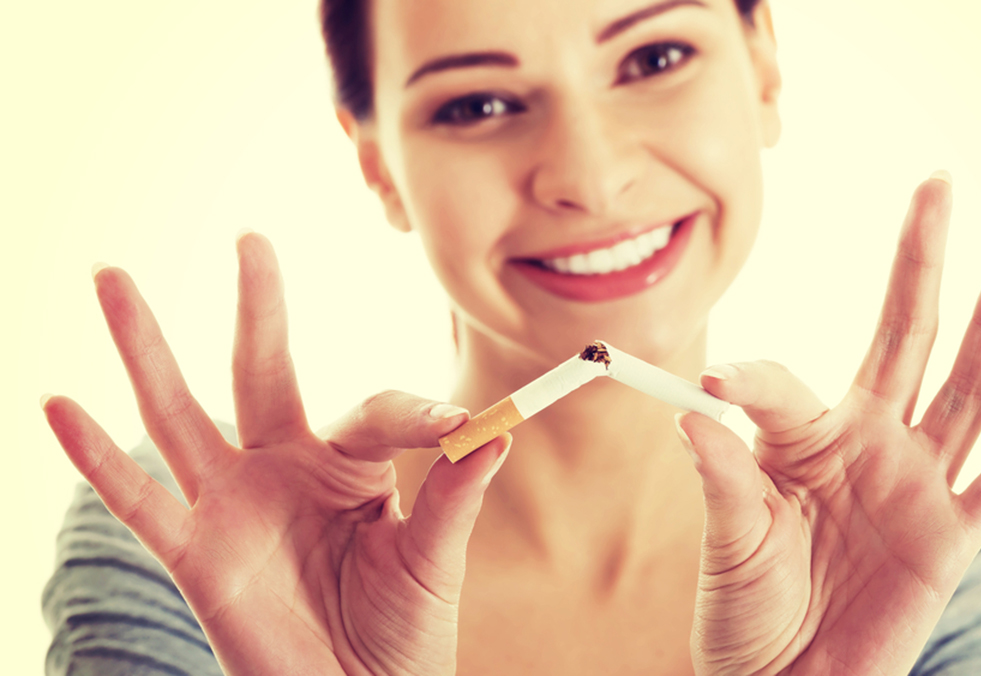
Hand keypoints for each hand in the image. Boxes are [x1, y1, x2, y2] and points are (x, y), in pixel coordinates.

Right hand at [42, 233, 508, 675]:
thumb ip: (454, 498)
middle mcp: (287, 468)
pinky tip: (59, 404)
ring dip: (144, 347)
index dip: (419, 414)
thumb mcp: (433, 561)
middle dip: (257, 308)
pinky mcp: (196, 553)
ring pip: (181, 412)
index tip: (459, 423)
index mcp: (353, 465)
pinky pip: (140, 500)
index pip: (378, 413)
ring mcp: (235, 504)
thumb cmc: (402, 632)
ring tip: (110, 278)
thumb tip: (497, 430)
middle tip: (250, 239)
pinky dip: (96, 456)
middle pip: (263, 372)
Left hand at [678, 175, 980, 675]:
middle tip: (936, 184)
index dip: (751, 379)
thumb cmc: (747, 611)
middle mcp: (869, 444)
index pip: (787, 381)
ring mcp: (917, 484)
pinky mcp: (952, 535)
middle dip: (920, 262)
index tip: (713, 384)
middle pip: (904, 335)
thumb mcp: (727, 538)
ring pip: (966, 387)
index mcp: (805, 438)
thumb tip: (700, 407)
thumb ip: (721, 472)